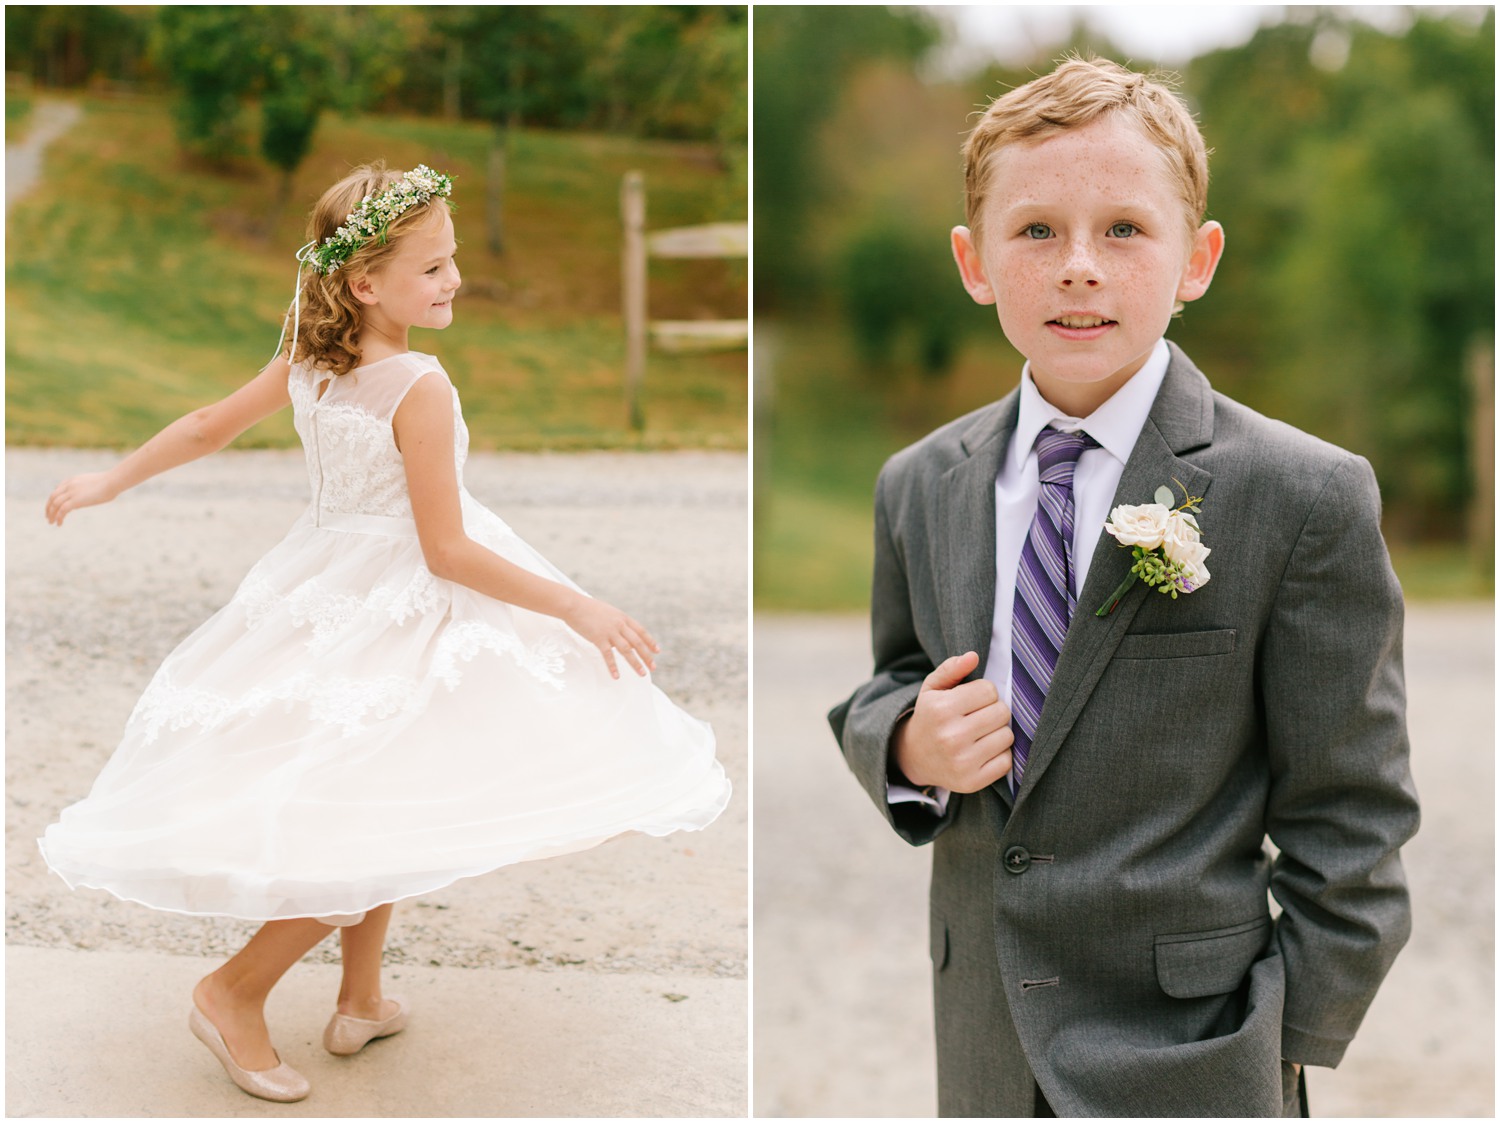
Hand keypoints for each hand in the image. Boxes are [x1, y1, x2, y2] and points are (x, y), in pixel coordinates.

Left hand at [45, 471, 120, 525]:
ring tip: (51, 522)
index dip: (54, 499)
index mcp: (72, 480)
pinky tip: (59, 524)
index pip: (57, 489)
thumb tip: (86, 497)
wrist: (113, 481)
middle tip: (48, 516)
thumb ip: (86, 489)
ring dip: (51, 514)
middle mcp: (69, 485)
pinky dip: (58, 518)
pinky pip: (62, 511)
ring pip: (54, 504)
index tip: (54, 507)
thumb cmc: (110, 482)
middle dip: (48, 507)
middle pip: (52, 497)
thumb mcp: (94, 484)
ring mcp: (71, 492)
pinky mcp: (76, 501)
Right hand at [563, 595, 658, 678]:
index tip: (657, 651)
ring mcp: (609, 632)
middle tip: (653, 667)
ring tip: (642, 673)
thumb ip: (617, 623)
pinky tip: (616, 676)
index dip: (650, 641)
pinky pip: (608, 655)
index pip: (641, 631)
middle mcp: (619, 625)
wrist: (574, 605)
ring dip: (635, 663)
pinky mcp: (598, 638)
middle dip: (647, 656)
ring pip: (627, 650)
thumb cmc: (589, 609)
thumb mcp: (609, 613)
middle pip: (637, 643)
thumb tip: (622, 634)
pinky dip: (613, 666)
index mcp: (623, 618)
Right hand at [892, 651, 1013, 792]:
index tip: (973, 700)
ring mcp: (962, 762)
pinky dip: (1000, 755)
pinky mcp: (972, 781)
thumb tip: (973, 656)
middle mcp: (951, 736)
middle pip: (1002, 712)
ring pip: (1007, 736)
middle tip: (979, 717)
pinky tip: (983, 751)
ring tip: (981, 734)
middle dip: (994, 711)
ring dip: (998, 733)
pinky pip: (1007, 762)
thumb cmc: (930, 716)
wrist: (915, 757)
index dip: (984, 693)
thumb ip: (951, 668)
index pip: (989, 690)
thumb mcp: (932, 689)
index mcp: (941, 709)